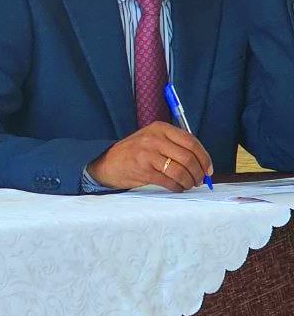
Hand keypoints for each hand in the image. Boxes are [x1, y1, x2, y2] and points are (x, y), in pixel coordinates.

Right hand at [87, 122, 212, 190]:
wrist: (108, 162)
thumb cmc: (135, 153)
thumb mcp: (153, 139)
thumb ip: (175, 145)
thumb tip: (203, 163)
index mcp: (160, 128)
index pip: (191, 142)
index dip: (204, 158)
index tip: (209, 169)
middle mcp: (154, 138)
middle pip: (188, 157)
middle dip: (198, 172)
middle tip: (200, 180)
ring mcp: (147, 154)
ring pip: (180, 171)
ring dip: (189, 181)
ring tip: (188, 185)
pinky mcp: (143, 169)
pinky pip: (169, 181)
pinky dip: (177, 187)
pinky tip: (177, 187)